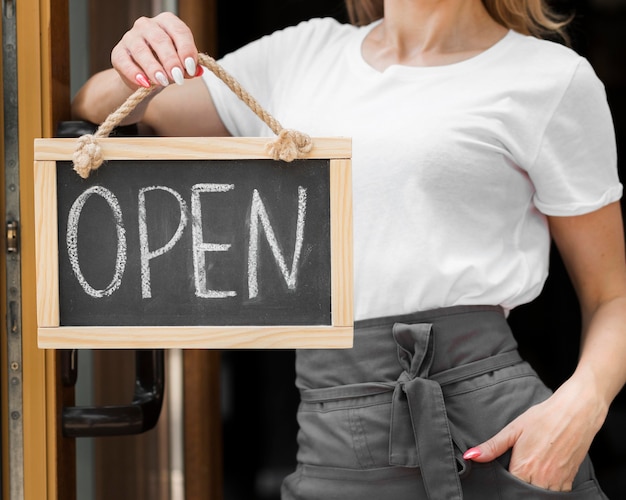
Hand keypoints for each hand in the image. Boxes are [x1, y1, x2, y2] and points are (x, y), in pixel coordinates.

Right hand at [111, 12, 201, 89]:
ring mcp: (130, 37)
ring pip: (141, 50)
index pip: (179, 31)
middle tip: (178, 77)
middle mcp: (147, 25)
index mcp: (166, 22)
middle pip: (160, 40)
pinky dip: (135, 74)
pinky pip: (125, 62)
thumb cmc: (166, 65)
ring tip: (163, 82)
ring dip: (153, 67)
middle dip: (171, 60)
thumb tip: (198, 71)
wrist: (144, 77)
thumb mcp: (180, 65)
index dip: (186, 49)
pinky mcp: (118, 53)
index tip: (191, 68)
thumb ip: (188, 67)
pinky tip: (145, 84)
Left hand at [463, 378, 606, 490]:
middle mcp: (541, 479)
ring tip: (531, 471)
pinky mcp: (570, 480)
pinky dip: (549, 488)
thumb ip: (492, 447)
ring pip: (540, 495)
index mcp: (524, 467)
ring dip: (533, 487)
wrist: (575, 412)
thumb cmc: (543, 418)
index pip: (509, 487)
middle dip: (519, 486)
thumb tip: (470, 456)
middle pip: (524, 493)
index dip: (505, 483)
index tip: (505, 474)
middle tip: (519, 469)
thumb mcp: (513, 429)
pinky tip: (544, 475)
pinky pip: (557, 494)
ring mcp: (557, 482)